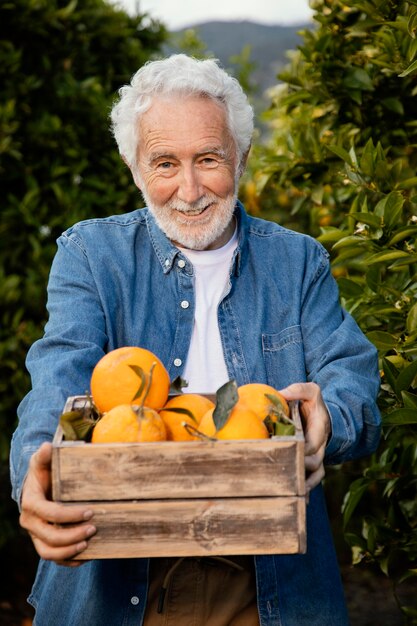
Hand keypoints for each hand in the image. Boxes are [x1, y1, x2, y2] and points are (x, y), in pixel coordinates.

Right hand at [19, 442, 95, 565]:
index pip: (49, 514)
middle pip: (50, 537)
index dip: (69, 516)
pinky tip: (84, 557)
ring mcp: (35, 535)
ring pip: (48, 552)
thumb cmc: (43, 472)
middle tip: (94, 528)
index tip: (89, 511)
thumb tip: (47, 446)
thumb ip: (45, 455)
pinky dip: (67, 561)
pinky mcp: (42, 542)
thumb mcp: (43, 462)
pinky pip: (53, 558)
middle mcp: (30, 522)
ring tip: (88, 545)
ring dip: (69, 552)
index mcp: (31, 503)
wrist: (37, 487)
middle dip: (72, 535)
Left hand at [279, 382, 330, 492]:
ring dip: (304, 484)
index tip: (287, 450)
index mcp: (319, 430)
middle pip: (314, 464)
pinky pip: (311, 481)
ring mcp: (317, 458)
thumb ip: (298, 390)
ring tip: (289, 493)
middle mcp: (320, 448)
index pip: (313, 444)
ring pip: (315, 477)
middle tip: (282, 472)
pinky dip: (304, 490)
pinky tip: (290, 498)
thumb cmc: (313, 404)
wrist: (322, 416)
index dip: (301, 450)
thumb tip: (281, 394)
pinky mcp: (311, 465)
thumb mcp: (311, 391)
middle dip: (300, 469)